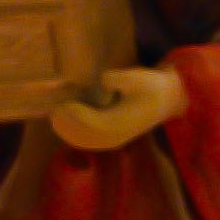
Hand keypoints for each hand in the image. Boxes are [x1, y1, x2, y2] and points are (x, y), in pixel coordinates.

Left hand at [50, 64, 185, 153]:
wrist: (165, 101)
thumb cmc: (151, 87)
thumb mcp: (139, 78)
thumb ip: (121, 79)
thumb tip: (104, 79)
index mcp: (122, 122)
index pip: (95, 123)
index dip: (77, 116)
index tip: (65, 105)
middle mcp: (116, 135)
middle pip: (86, 136)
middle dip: (68, 124)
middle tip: (54, 110)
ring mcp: (113, 140)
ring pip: (84, 141)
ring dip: (67, 131)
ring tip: (54, 117)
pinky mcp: (111, 138)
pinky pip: (88, 142)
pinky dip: (73, 135)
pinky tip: (63, 125)